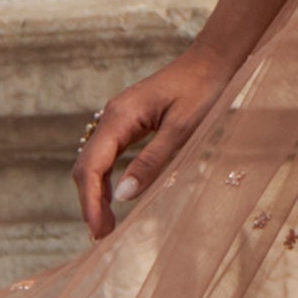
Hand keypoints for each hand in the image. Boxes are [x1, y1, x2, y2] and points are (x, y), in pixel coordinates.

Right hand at [76, 44, 226, 239]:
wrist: (212, 60)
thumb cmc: (202, 91)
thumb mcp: (181, 130)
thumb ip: (151, 162)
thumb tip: (122, 197)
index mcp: (120, 117)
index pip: (90, 166)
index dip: (90, 202)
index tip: (97, 231)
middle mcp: (111, 116)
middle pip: (85, 166)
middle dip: (90, 202)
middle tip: (102, 237)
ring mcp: (117, 118)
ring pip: (93, 161)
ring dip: (95, 193)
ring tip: (106, 225)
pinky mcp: (127, 121)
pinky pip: (106, 154)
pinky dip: (105, 179)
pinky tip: (115, 197)